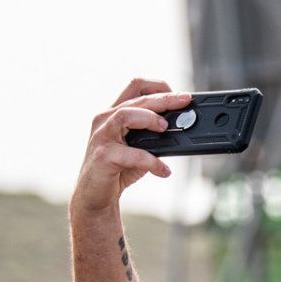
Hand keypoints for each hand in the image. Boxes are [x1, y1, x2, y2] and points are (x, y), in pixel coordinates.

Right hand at [71, 78, 192, 215]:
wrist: (95, 195)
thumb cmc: (118, 169)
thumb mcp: (139, 147)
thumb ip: (154, 135)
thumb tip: (182, 128)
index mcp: (114, 112)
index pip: (135, 86)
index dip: (158, 86)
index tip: (179, 95)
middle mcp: (104, 119)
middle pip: (136, 100)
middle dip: (164, 99)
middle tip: (185, 101)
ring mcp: (101, 136)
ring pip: (125, 115)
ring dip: (150, 119)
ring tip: (166, 129)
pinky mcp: (102, 156)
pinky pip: (131, 154)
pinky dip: (151, 161)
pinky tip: (164, 170)